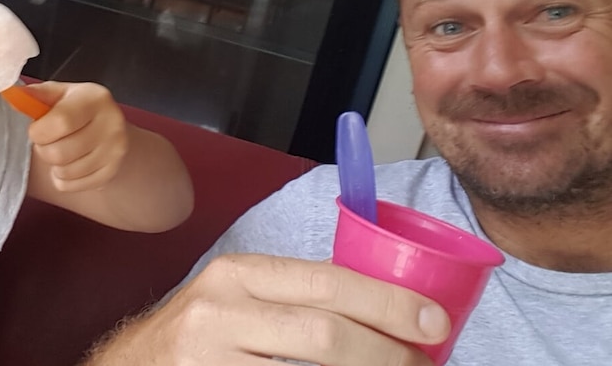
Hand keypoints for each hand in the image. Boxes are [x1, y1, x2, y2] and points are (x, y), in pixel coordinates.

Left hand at [25, 81, 128, 191]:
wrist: (108, 127)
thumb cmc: (76, 108)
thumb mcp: (59, 94)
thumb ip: (37, 95)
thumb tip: (14, 96)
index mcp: (95, 98)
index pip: (61, 121)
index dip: (39, 131)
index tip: (36, 130)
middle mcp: (112, 124)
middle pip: (60, 153)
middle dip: (44, 150)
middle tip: (48, 142)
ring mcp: (115, 150)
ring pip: (65, 172)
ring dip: (54, 165)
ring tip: (60, 152)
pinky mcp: (112, 172)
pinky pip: (72, 186)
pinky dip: (63, 180)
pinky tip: (69, 164)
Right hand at [85, 254, 449, 365]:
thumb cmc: (197, 335)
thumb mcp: (237, 299)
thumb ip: (294, 299)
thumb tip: (379, 310)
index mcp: (237, 275)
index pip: (325, 282)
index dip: (386, 302)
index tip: (433, 320)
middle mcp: (219, 312)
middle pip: (323, 334)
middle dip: (387, 353)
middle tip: (423, 364)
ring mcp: (209, 360)